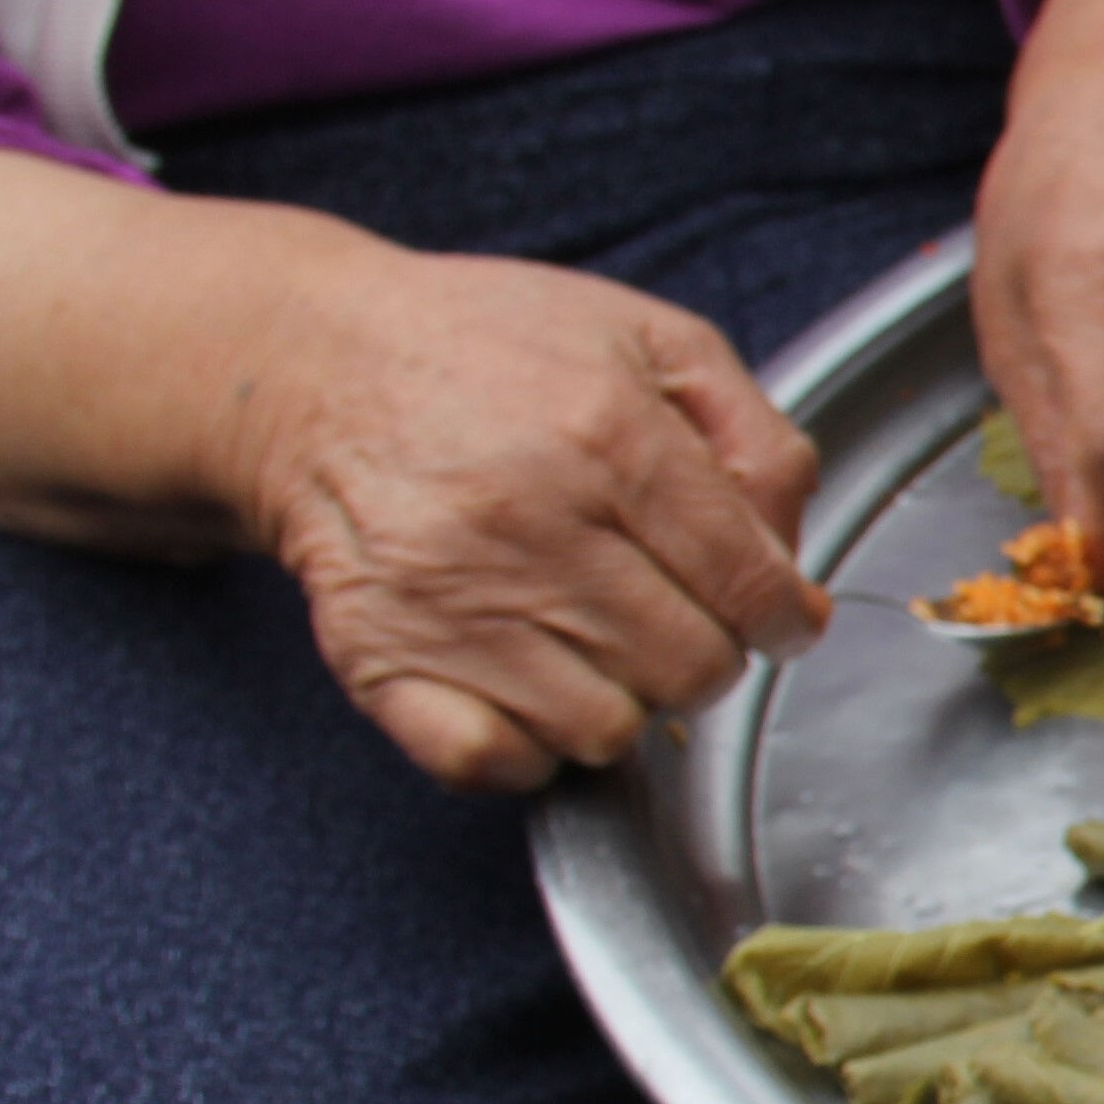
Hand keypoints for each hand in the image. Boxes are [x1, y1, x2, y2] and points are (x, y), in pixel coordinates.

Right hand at [244, 248, 827, 792]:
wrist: (312, 364)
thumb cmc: (490, 350)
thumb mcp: (650, 341)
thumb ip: (757, 440)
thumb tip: (792, 563)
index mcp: (608, 437)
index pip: (750, 586)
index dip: (781, 616)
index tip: (770, 613)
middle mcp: (528, 524)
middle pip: (691, 669)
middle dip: (703, 649)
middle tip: (665, 606)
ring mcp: (450, 600)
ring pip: (607, 728)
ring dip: (620, 698)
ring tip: (589, 632)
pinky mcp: (382, 657)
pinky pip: (496, 762)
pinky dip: (526, 746)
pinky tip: (526, 682)